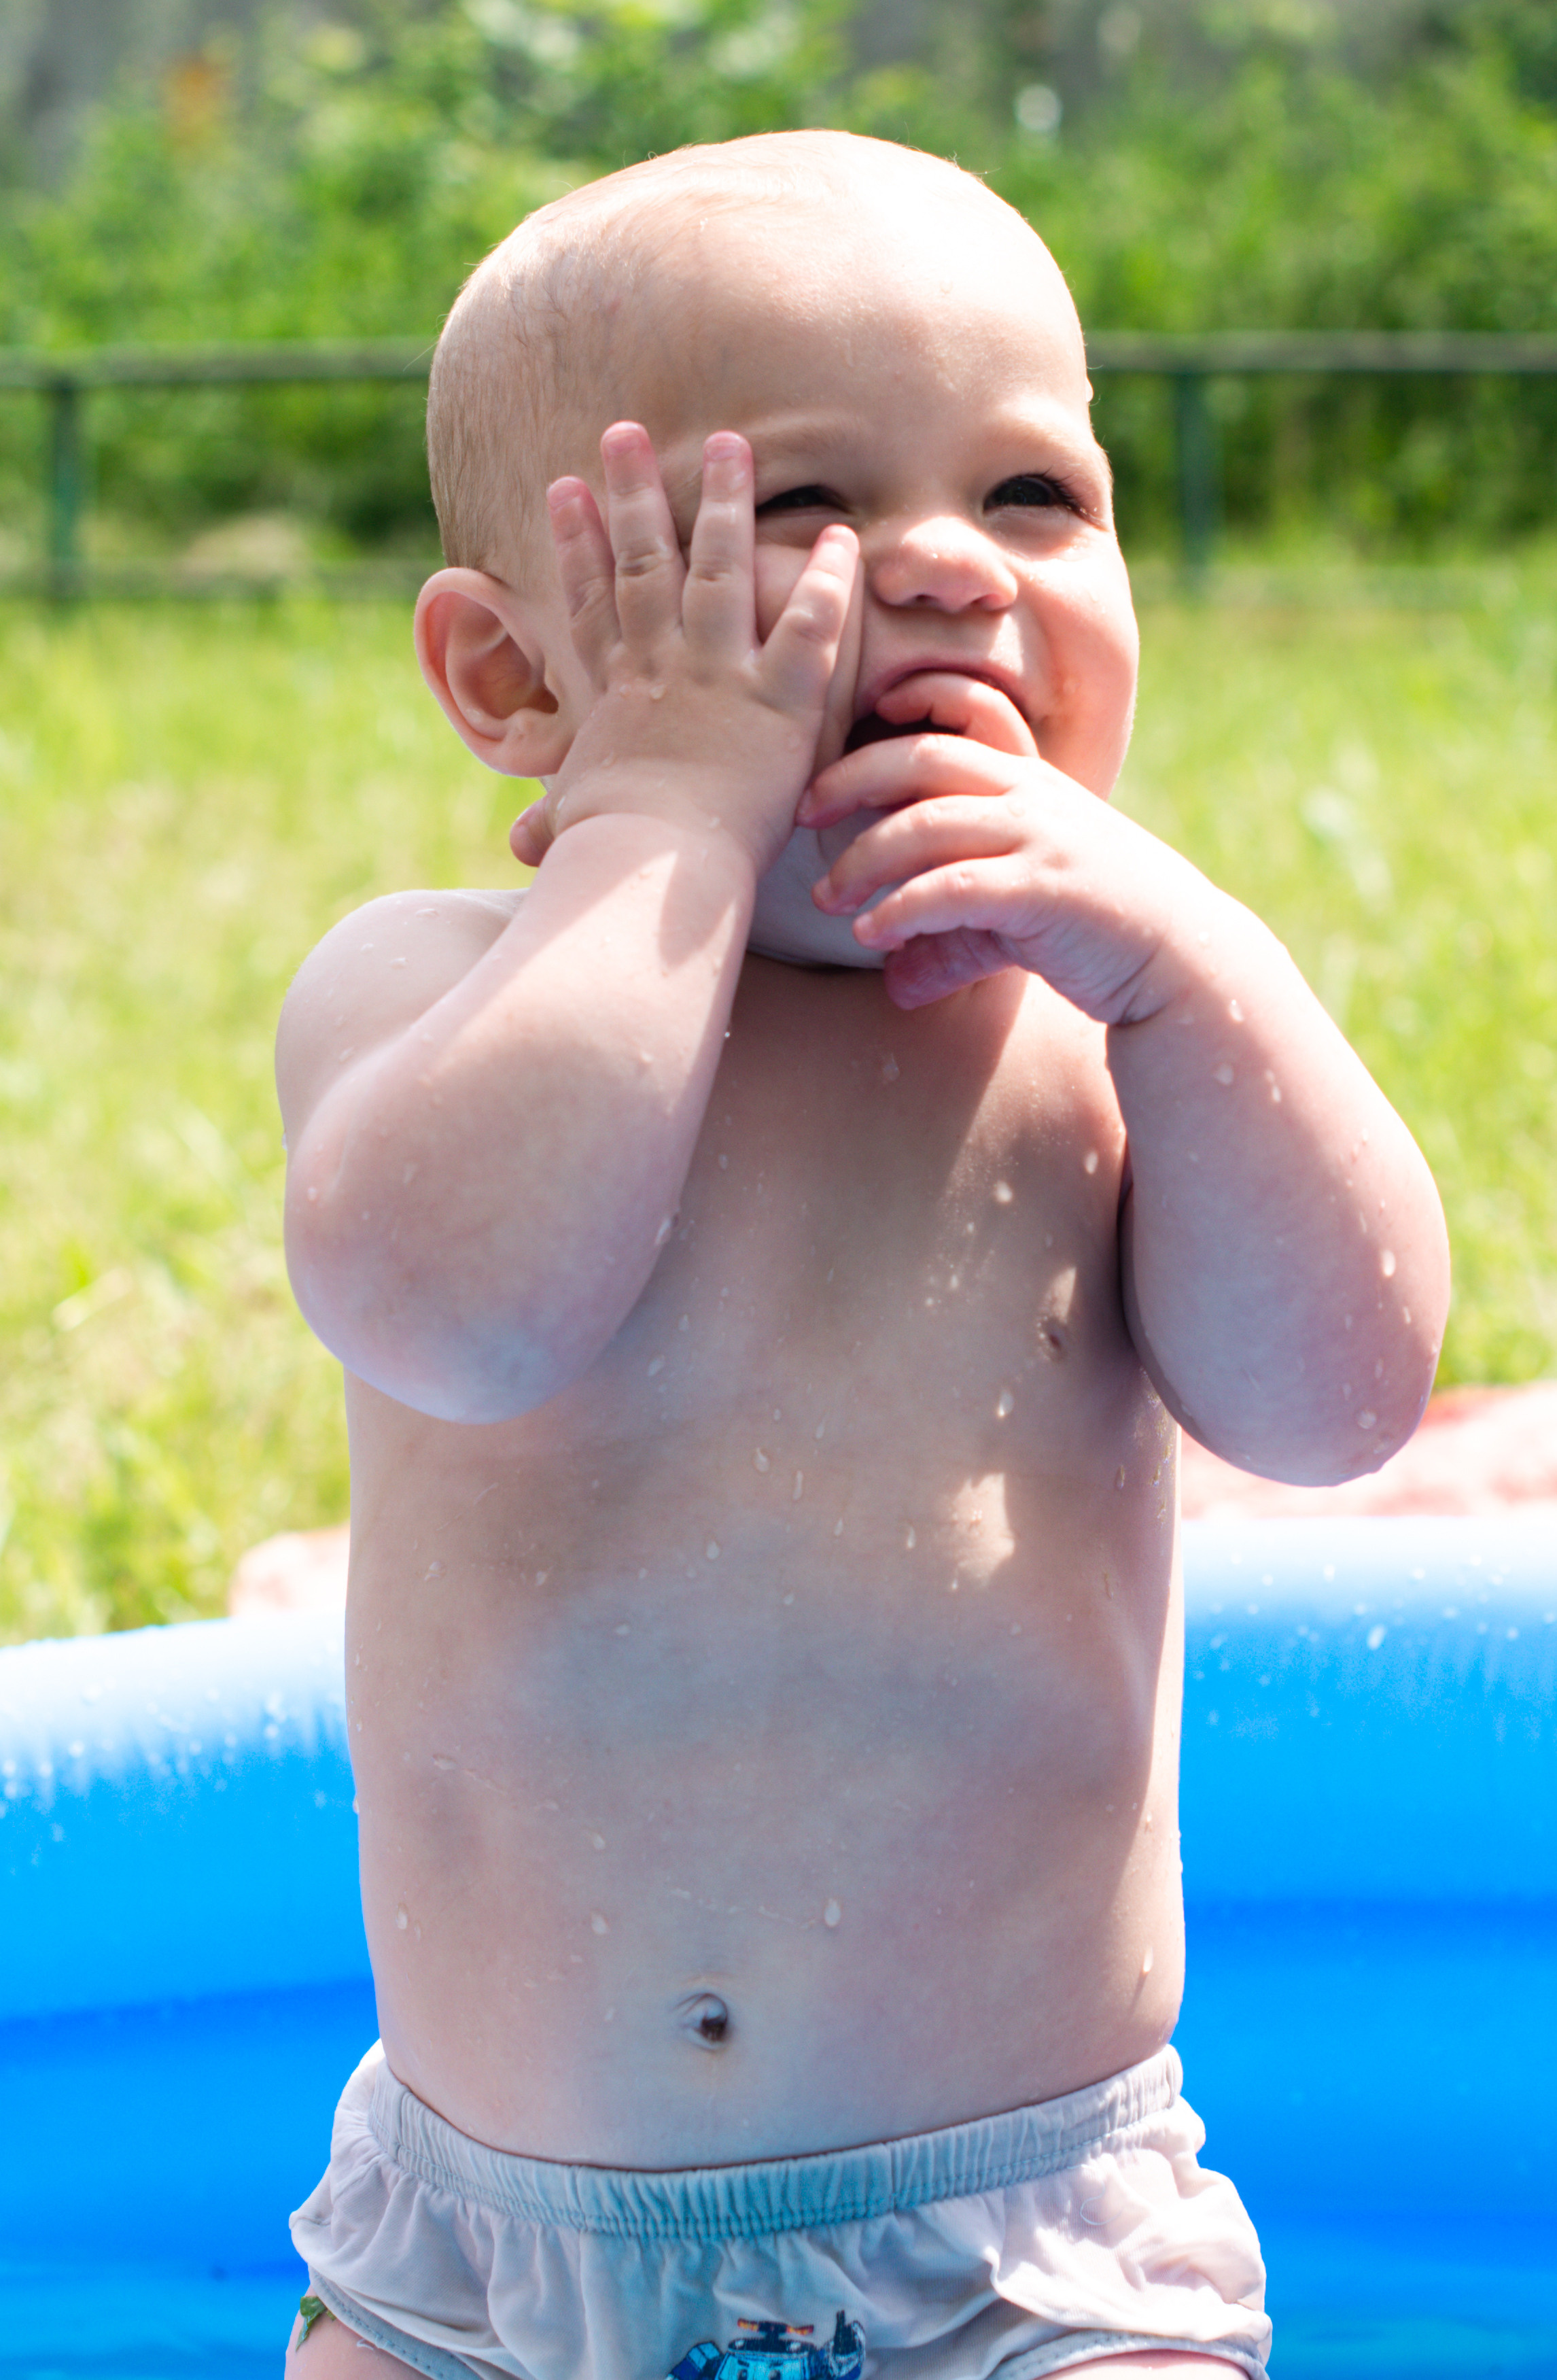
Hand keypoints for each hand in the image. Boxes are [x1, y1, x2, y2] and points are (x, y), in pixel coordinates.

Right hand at [511, 425, 857, 879]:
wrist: (651, 866)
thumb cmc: (609, 858)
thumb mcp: (573, 830)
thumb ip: (556, 826)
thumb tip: (522, 846)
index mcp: (615, 696)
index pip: (591, 606)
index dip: (576, 545)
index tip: (563, 487)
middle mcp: (662, 668)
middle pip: (644, 563)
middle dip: (634, 493)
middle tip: (626, 431)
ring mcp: (718, 676)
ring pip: (719, 570)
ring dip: (724, 503)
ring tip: (729, 442)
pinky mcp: (777, 702)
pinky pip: (809, 628)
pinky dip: (829, 583)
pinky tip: (842, 538)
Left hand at [800, 684, 1203, 1015]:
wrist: (1181, 963)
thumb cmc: (1095, 934)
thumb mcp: (1013, 926)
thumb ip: (953, 939)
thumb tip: (895, 982)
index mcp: (1025, 783)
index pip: (937, 739)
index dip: (872, 750)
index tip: (820, 785)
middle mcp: (1032, 797)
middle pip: (921, 761)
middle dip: (850, 780)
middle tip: (799, 814)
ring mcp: (1042, 838)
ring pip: (930, 824)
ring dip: (867, 859)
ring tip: (829, 898)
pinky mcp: (1046, 890)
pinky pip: (957, 887)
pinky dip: (905, 907)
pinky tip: (873, 934)